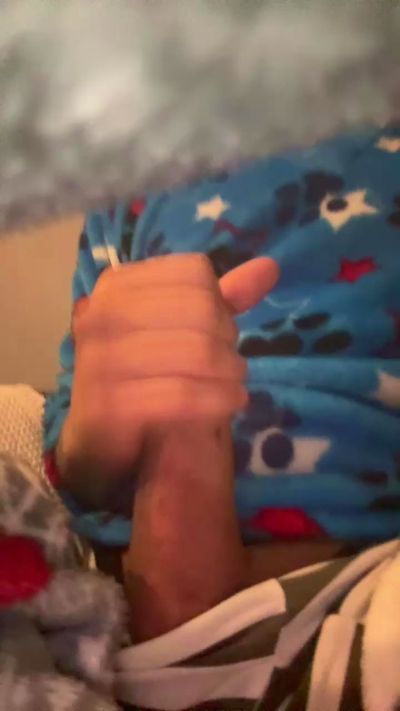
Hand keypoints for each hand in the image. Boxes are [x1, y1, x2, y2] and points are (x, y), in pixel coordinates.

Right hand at [58, 254, 278, 502]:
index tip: (219, 331)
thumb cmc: (146, 375)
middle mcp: (100, 314)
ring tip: (235, 384)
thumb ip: (220, 299)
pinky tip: (231, 403)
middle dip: (226, 337)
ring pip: (195, 350)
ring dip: (229, 370)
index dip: (219, 301)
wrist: (103, 439)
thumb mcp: (182, 329)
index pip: (194, 272)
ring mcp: (98, 359)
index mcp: (116, 285)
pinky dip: (217, 399)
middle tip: (230, 363)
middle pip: (199, 307)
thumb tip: (270, 267)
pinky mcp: (107, 405)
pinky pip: (180, 394)